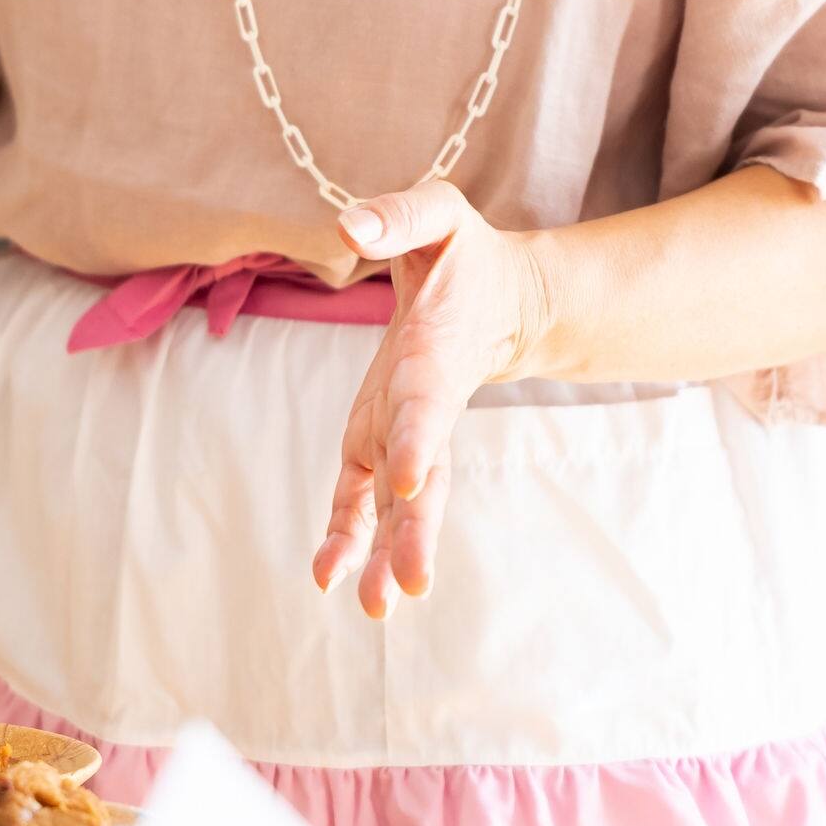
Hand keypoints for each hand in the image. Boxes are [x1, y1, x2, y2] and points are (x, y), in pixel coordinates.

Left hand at [314, 181, 552, 617]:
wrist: (496, 302)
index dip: (416, 440)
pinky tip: (329, 580)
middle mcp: (421, 411)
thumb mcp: (437, 216)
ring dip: (385, 555)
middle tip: (409, 586)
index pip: (425, 407)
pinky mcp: (375, 447)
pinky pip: (360, 501)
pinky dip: (348, 538)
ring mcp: (401, 437)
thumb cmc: (460, 258)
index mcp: (436, 360)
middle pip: (422, 480)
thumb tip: (346, 229)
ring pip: (397, 508)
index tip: (406, 481)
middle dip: (414, 532)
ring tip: (376, 608)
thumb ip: (397, 217)